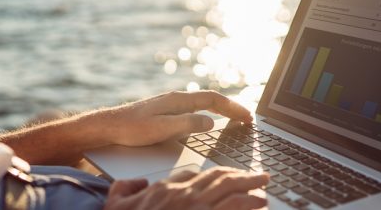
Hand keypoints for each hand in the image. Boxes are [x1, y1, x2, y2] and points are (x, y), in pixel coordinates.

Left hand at [99, 90, 252, 145]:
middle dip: (232, 108)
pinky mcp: (167, 112)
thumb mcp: (162, 128)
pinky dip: (210, 113)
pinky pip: (195, 109)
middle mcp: (177, 99)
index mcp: (179, 100)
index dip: (233, 108)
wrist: (108, 127)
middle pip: (212, 100)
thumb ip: (188, 124)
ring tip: (235, 119)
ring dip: (222, 110)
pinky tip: (210, 121)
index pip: (214, 100)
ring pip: (204, 104)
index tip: (247, 117)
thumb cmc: (132, 128)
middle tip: (247, 119)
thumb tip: (211, 122)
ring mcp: (172, 104)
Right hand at [103, 167, 268, 209]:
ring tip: (264, 190)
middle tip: (260, 176)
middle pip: (222, 180)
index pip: (200, 175)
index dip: (220, 174)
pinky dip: (248, 206)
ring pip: (232, 194)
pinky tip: (259, 204)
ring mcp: (198, 209)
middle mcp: (187, 196)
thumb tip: (136, 183)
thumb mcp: (117, 203)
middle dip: (244, 177)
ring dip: (251, 189)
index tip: (232, 175)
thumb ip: (126, 188)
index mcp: (170, 189)